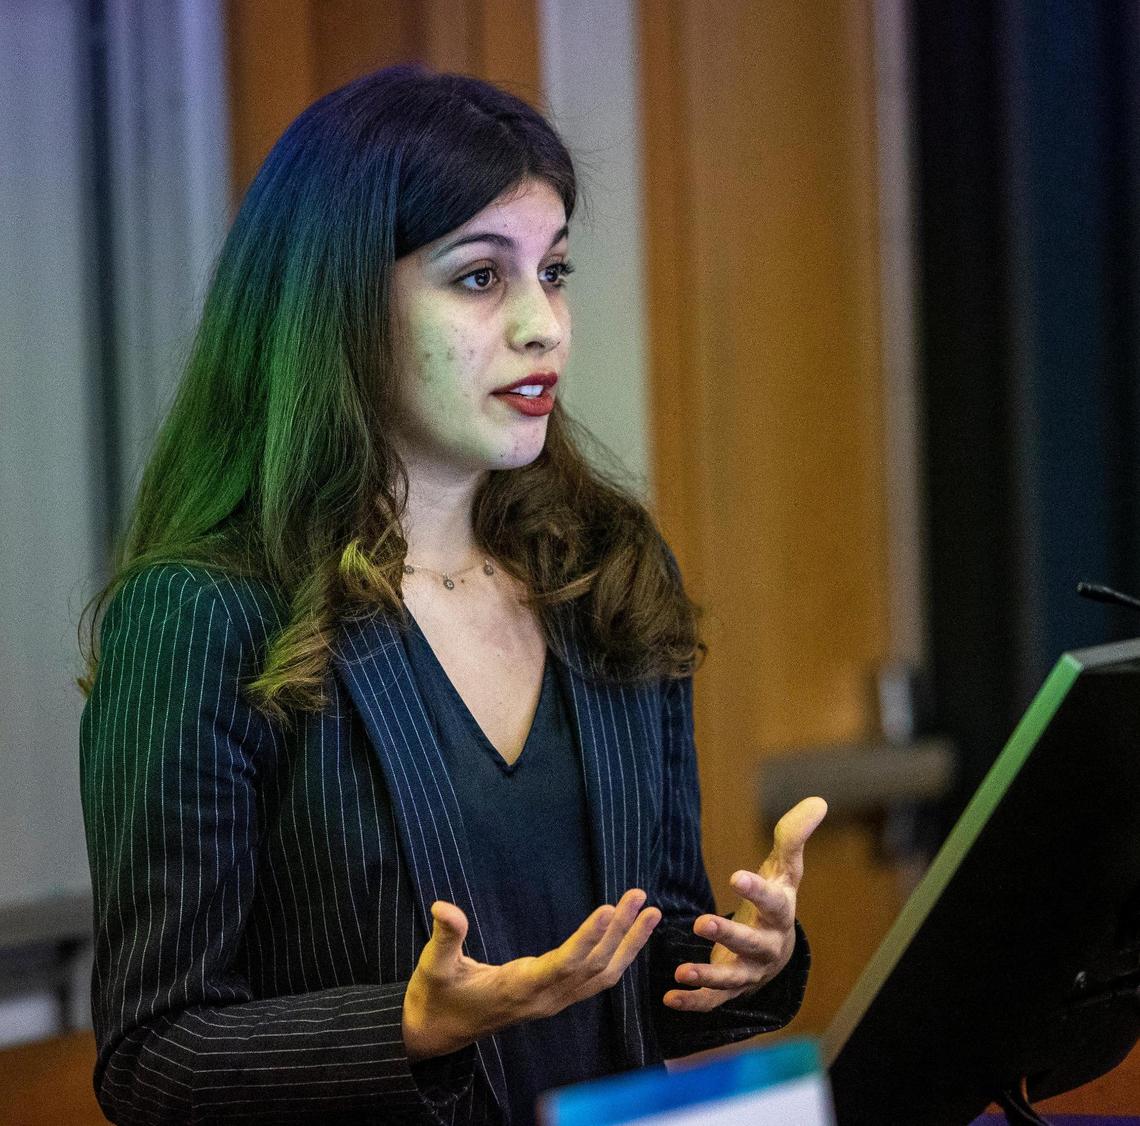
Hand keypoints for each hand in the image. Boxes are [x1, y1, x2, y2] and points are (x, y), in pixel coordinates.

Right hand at [403, 889, 660, 1061]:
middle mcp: (545, 998)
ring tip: (650, 912)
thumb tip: (443, 907)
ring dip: (628, 944)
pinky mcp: (554, 998)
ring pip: (602, 976)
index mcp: (519, 989)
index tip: (610, 909)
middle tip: (640, 896)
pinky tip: (630, 936)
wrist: (438, 1031)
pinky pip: (596, 981)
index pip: (564, 964)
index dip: (588, 938)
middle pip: (594, 967)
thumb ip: (446, 937)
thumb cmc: (437, 996)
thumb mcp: (434, 966)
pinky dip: (618, 957)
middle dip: (620, 932)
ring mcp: (553, 1001)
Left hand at [664, 796, 827, 1011]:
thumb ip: (793, 835)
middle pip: (751, 944)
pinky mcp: (730, 990)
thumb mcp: (785, 867)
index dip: (756, 889)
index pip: (772, 901)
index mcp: (780, 913)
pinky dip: (692, 1002)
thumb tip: (819, 801)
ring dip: (707, 976)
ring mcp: (750, 972)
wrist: (776, 947)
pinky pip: (712, 1001)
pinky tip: (669, 998)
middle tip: (702, 923)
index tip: (736, 875)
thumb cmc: (777, 897)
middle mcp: (768, 946)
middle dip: (728, 935)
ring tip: (680, 970)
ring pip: (732, 979)